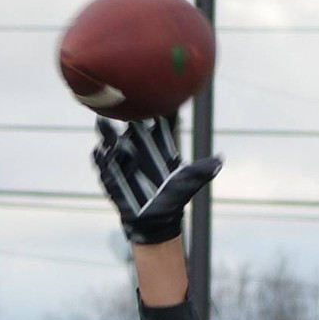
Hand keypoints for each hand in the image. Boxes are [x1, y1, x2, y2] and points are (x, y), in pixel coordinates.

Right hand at [91, 116, 221, 244]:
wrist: (155, 220)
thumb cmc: (174, 198)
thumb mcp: (188, 184)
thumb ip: (201, 171)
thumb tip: (220, 160)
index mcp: (159, 146)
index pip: (158, 123)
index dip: (157, 111)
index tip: (155, 99)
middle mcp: (140, 147)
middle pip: (130, 126)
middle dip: (124, 115)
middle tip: (121, 104)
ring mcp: (123, 160)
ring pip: (112, 141)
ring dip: (107, 133)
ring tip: (103, 123)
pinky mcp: (111, 175)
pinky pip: (102, 164)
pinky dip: (100, 158)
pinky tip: (99, 152)